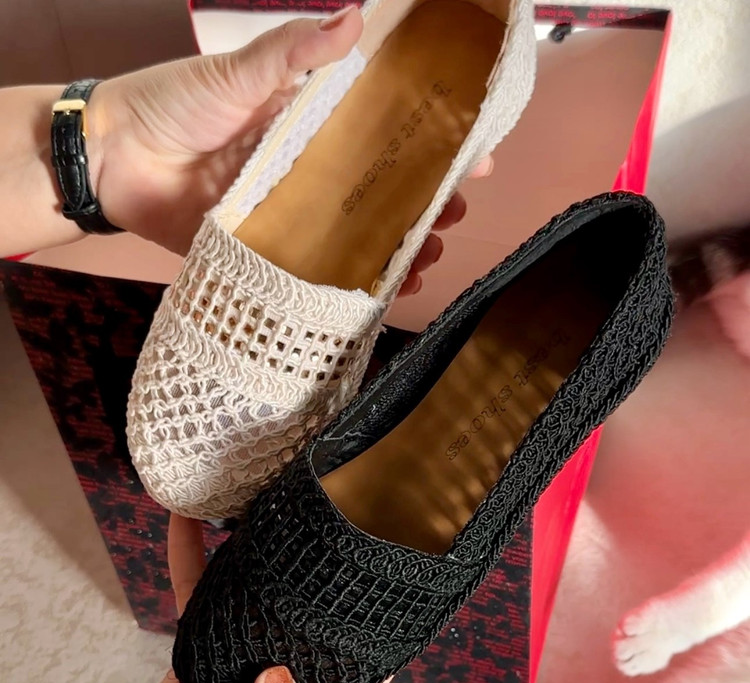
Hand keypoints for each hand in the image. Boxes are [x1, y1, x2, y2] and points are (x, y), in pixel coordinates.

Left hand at [86, 7, 491, 293]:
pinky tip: (385, 290)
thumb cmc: (172, 104)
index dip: (430, 142)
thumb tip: (353, 16)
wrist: (111, 160)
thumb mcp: (236, 73)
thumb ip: (291, 53)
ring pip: (358, 234)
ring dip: (398, 246)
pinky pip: (318, 269)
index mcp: (309, 124)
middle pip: (380, 190)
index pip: (384, 132)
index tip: (474, 153)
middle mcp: (309, 171)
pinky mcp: (267, 251)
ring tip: (429, 255)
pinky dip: (352, 282)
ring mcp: (292, 214)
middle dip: (424, 203)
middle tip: (455, 215)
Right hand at [115, 514, 386, 682]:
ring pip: (250, 594)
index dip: (375, 617)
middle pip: (303, 612)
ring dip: (250, 551)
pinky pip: (193, 600)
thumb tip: (276, 679)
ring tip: (258, 502)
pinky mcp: (195, 657)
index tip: (381, 564)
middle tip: (320, 512)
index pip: (361, 659)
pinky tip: (185, 523)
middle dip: (310, 568)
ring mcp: (238, 663)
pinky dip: (188, 560)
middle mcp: (283, 678)